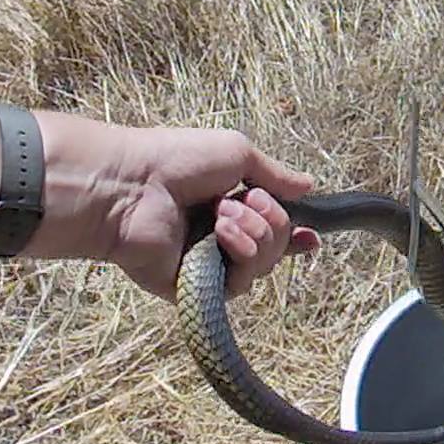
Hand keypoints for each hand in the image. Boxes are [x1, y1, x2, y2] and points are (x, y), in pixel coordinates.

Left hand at [27, 114, 320, 300]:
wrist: (133, 186)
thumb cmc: (178, 160)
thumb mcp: (238, 154)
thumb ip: (275, 175)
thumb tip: (309, 185)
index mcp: (230, 205)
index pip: (273, 228)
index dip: (295, 234)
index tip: (311, 235)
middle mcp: (221, 237)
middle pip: (276, 246)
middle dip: (272, 222)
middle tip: (246, 199)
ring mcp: (209, 264)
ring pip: (263, 265)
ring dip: (255, 235)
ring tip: (223, 214)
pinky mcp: (196, 289)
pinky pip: (239, 284)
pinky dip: (240, 255)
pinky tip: (221, 235)